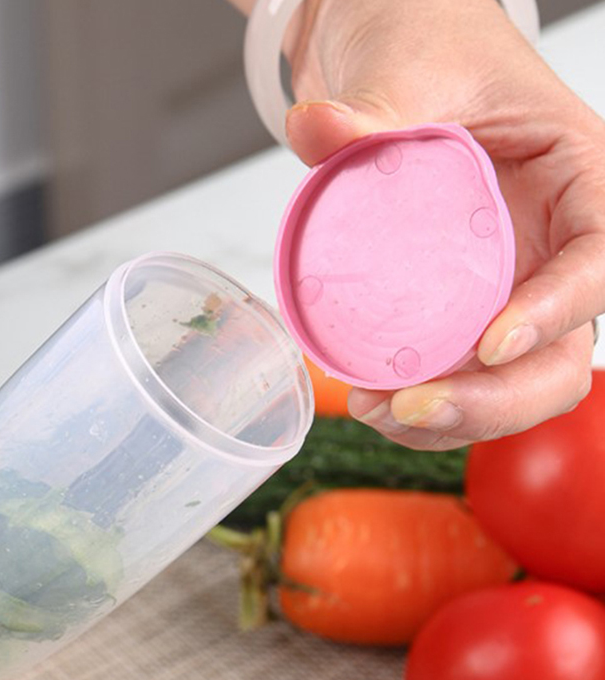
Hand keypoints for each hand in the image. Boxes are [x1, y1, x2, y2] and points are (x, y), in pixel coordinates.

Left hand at [286, 0, 604, 448]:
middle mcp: (556, 247)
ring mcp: (513, 287)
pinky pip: (461, 373)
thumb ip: (371, 106)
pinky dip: (424, 401)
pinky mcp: (465, 310)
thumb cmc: (435, 50)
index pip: (602, 259)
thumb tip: (315, 128)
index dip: (559, 310)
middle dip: (495, 399)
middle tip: (411, 406)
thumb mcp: (410, 66)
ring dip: (455, 419)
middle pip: (562, 352)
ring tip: (377, 410)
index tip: (492, 344)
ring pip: (515, 382)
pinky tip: (373, 399)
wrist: (407, 61)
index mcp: (581, 179)